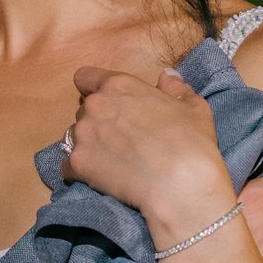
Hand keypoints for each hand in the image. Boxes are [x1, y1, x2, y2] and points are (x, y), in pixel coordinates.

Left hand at [64, 67, 233, 245]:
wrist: (180, 185)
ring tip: (114, 163)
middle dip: (99, 122)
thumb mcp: (194, 107)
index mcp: (119, 85)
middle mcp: (95, 105)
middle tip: (122, 140)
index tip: (108, 103)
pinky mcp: (77, 164)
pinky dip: (81, 172)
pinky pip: (69, 167)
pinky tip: (102, 179)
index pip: (86, 77)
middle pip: (85, 110)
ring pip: (76, 137)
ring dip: (90, 146)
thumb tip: (166, 76)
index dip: (94, 88)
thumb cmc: (191, 142)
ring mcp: (82, 135)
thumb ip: (176, 88)